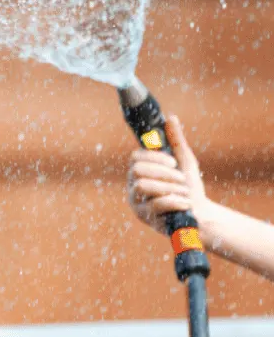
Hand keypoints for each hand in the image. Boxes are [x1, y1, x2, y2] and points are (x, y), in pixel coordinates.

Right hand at [127, 115, 207, 233]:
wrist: (201, 215)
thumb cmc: (189, 187)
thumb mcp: (184, 162)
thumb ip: (176, 141)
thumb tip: (171, 118)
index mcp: (140, 172)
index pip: (135, 157)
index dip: (153, 156)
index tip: (172, 161)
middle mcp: (133, 186)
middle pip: (137, 170)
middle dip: (163, 172)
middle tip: (181, 178)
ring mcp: (138, 203)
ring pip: (143, 186)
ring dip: (169, 187)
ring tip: (185, 192)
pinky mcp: (146, 218)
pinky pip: (155, 204)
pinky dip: (174, 201)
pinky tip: (186, 203)